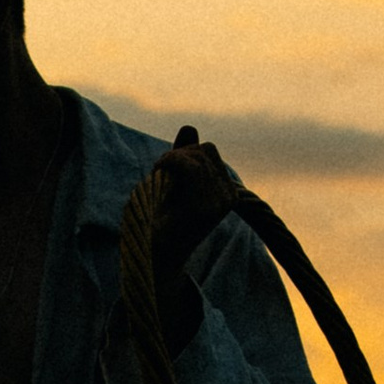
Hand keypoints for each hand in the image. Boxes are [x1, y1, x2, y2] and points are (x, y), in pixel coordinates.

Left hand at [153, 127, 242, 283]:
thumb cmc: (162, 220)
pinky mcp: (205, 207)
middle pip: (205, 149)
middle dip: (178, 154)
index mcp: (227, 192)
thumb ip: (183, 156)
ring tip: (158, 177)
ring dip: (171, 160)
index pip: (208, 150)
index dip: (183, 152)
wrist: (155, 255)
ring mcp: (219, 202)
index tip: (164, 168)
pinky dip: (170, 163)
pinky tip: (159, 174)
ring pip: (196, 156)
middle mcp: (229, 197)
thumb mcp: (174, 181)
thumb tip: (190, 127)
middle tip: (159, 173)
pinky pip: (190, 166)